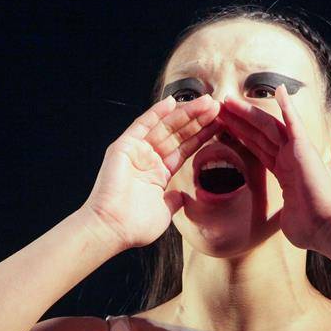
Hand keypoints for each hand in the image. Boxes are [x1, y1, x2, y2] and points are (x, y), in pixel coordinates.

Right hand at [83, 94, 220, 249]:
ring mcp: (136, 152)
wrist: (112, 229)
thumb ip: (173, 201)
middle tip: (217, 106)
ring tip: (206, 102)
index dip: (201, 136)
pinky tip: (173, 101)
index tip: (219, 125)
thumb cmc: (135, 226)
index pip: (184, 149)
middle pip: (177, 134)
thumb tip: (181, 196)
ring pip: (164, 127)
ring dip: (185, 113)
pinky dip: (156, 113)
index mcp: (158, 174)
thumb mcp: (164, 212)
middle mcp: (147, 160)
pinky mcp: (123, 147)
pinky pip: (142, 125)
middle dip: (197, 120)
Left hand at [217, 85, 330, 250]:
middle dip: (238, 121)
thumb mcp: (285, 217)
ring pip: (267, 126)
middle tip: (220, 107)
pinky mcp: (303, 150)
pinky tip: (279, 89)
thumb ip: (280, 212)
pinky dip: (287, 106)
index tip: (224, 127)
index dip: (241, 137)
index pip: (258, 149)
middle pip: (259, 134)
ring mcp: (297, 152)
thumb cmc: (307, 228)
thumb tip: (280, 222)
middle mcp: (290, 158)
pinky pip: (293, 124)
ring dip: (248, 112)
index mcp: (285, 172)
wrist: (324, 228)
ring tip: (228, 101)